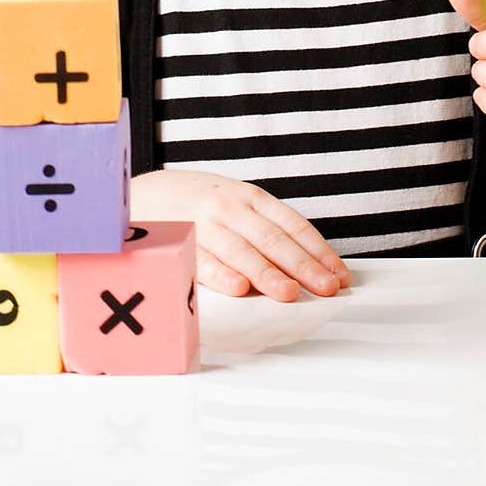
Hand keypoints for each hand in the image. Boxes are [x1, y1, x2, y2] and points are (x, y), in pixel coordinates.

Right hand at [130, 168, 351, 302]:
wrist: (146, 192)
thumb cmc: (202, 205)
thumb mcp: (238, 205)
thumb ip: (266, 229)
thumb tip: (308, 268)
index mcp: (253, 198)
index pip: (294, 225)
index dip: (319, 251)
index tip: (339, 276)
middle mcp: (232, 207)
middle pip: (273, 239)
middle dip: (303, 266)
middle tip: (325, 289)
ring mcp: (205, 224)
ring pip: (242, 250)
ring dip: (267, 274)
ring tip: (289, 293)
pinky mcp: (180, 242)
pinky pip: (203, 261)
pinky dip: (222, 275)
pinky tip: (239, 289)